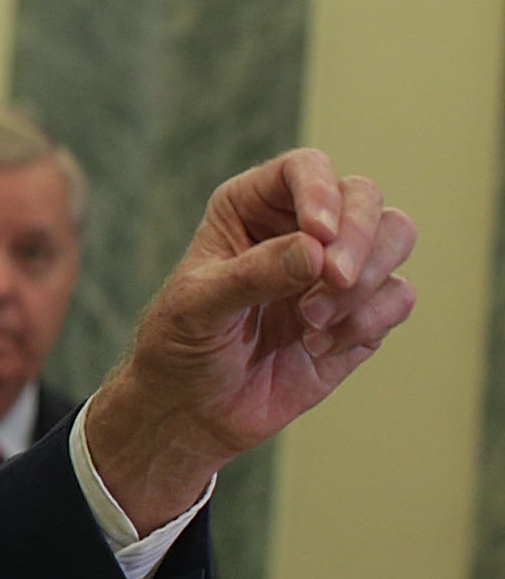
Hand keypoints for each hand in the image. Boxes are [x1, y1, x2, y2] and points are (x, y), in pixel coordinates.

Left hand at [83, 149, 417, 525]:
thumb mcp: (198, 306)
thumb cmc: (180, 345)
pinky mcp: (360, 314)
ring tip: (311, 321)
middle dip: (358, 237)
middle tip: (333, 280)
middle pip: (365, 197)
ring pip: (395, 237)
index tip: (319, 234)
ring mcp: (336, 271)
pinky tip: (316, 347)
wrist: (191, 409)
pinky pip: (398, 297)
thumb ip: (253, 274)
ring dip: (366, 279)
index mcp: (251, 208)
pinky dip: (366, 321)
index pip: (304, 169)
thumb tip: (317, 252)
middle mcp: (300, 229)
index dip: (321, 191)